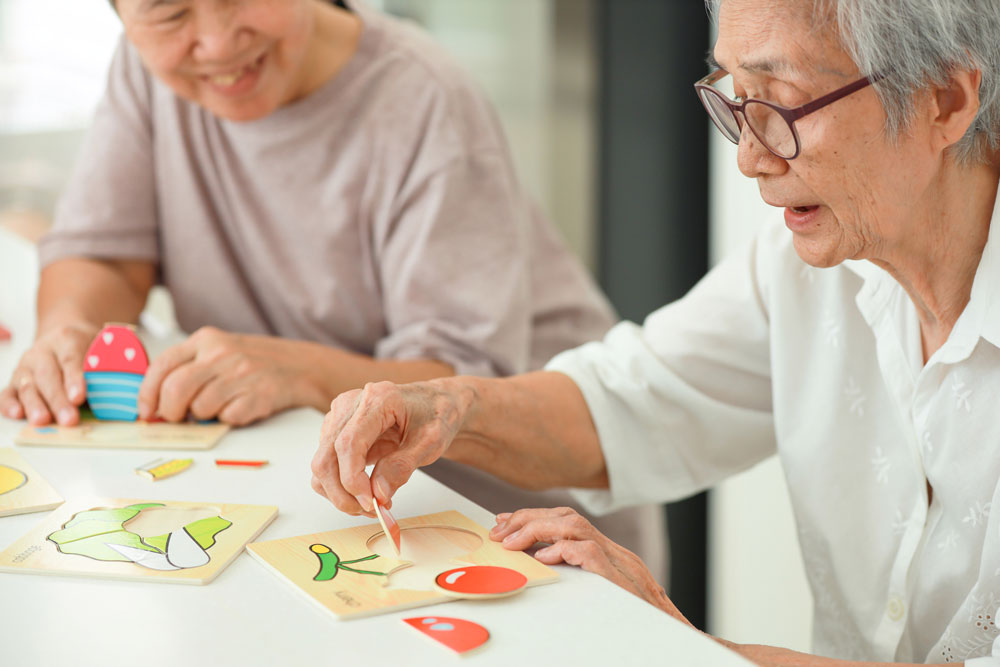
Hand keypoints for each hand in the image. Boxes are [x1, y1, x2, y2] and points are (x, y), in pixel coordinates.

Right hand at [0, 322, 96, 425]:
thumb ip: (105, 367)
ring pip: (28, 385)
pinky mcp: (14, 380)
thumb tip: (118, 392)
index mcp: (67, 339)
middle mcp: (42, 351)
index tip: (79, 398)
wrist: (65, 338)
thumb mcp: (101, 349)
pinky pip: (7, 392)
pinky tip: (16, 414)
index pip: (71, 359)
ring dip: (35, 405)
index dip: (74, 379)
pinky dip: (9, 404)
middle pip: (48, 376)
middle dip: (58, 400)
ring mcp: (26, 366)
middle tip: (69, 419)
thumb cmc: (89, 349)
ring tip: (43, 421)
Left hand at [138, 327, 312, 425]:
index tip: (146, 411)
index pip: (162, 366)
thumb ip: (187, 369)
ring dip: (205, 417)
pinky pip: (229, 418)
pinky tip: (241, 407)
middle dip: (170, 412)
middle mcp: (222, 353)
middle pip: (176, 390)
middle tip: (177, 418)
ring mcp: (243, 373)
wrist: (302, 366)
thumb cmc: (253, 363)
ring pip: (201, 408)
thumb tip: (153, 402)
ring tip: (219, 407)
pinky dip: (231, 419)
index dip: (147, 393)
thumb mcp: (218, 352)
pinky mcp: (260, 394)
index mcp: (206, 339)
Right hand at [310, 379, 471, 516]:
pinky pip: (327, 465)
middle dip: (344, 493)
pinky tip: (364, 492)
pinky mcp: (337, 431)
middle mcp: (350, 405)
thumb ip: (403, 466)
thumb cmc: (436, 414)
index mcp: (377, 399)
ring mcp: (340, 417)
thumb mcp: (431, 442)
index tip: (370, 503)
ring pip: (322, 465)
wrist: (436, 403)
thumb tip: (378, 494)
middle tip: (371, 511)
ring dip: (340, 493)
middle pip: (326, 458)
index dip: (353, 479)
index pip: (348, 443)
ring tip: (371, 503)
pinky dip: (340, 486)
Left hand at [490, 507, 692, 625]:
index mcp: (612, 556)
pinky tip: (544, 558)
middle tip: (499, 531)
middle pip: (567, 517)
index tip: (505, 524)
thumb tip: (542, 568)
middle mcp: (618, 554)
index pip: (568, 521)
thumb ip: (583, 578)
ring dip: (537, 529)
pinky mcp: (623, 581)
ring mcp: (623, 565)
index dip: (535, 518)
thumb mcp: (608, 599)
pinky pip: (589, 553)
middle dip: (528, 519)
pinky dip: (563, 550)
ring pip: (575, 526)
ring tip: (512, 542)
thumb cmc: (642, 631)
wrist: (678, 646)